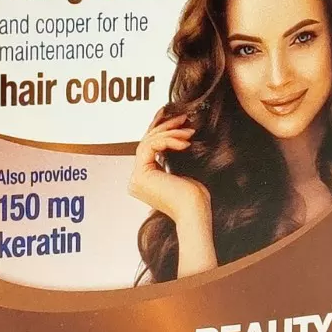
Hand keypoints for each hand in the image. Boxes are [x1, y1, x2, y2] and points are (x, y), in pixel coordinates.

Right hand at [128, 111, 210, 226]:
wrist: (195, 212)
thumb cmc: (194, 198)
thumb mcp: (181, 171)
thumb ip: (170, 158)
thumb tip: (172, 139)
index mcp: (144, 179)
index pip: (149, 147)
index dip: (161, 129)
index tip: (178, 119)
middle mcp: (137, 179)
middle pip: (147, 142)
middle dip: (166, 127)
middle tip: (184, 118)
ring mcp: (137, 177)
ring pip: (148, 141)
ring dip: (170, 133)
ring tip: (189, 132)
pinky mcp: (141, 174)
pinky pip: (151, 146)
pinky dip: (168, 141)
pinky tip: (184, 143)